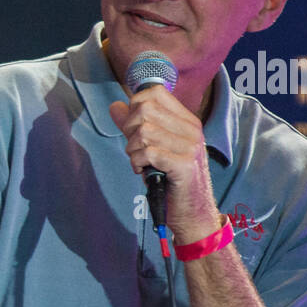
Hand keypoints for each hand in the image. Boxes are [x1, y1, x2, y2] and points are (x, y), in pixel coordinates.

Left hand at [108, 86, 218, 241]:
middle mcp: (192, 130)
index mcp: (187, 121)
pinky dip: (137, 163)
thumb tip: (115, 106)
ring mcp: (190, 147)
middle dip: (129, 130)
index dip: (134, 106)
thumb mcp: (150, 148)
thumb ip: (133, 126)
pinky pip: (148, 152)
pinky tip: (143, 171)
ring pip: (144, 132)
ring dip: (132, 150)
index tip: (133, 128)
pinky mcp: (184, 165)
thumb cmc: (169, 180)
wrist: (192, 214)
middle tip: (135, 150)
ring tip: (140, 163)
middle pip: (145, 109)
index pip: (155, 92)